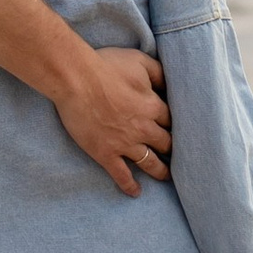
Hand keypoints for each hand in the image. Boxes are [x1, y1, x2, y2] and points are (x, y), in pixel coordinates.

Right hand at [52, 43, 171, 197]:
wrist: (76, 80)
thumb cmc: (106, 66)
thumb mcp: (139, 61)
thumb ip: (158, 71)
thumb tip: (170, 82)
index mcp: (153, 106)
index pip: (172, 120)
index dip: (174, 124)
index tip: (177, 129)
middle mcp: (144, 128)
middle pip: (166, 143)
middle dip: (171, 148)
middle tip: (176, 153)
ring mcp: (125, 144)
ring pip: (150, 163)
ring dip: (160, 171)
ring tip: (166, 176)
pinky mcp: (106, 153)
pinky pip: (122, 175)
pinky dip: (130, 185)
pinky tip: (136, 192)